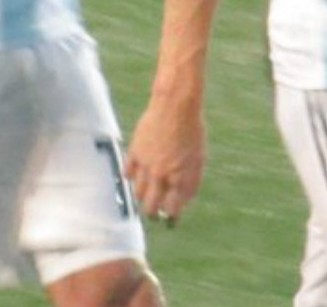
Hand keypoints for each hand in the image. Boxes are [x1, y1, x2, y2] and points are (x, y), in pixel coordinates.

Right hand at [126, 97, 205, 225]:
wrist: (175, 106)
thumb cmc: (192, 131)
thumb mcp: (198, 159)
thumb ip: (190, 183)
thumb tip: (182, 202)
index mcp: (181, 177)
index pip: (172, 209)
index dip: (172, 216)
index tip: (171, 220)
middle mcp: (162, 175)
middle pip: (151, 208)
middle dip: (154, 213)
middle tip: (155, 213)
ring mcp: (146, 165)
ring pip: (138, 194)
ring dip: (143, 197)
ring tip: (148, 195)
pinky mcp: (134, 153)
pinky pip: (128, 175)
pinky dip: (133, 178)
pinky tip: (138, 176)